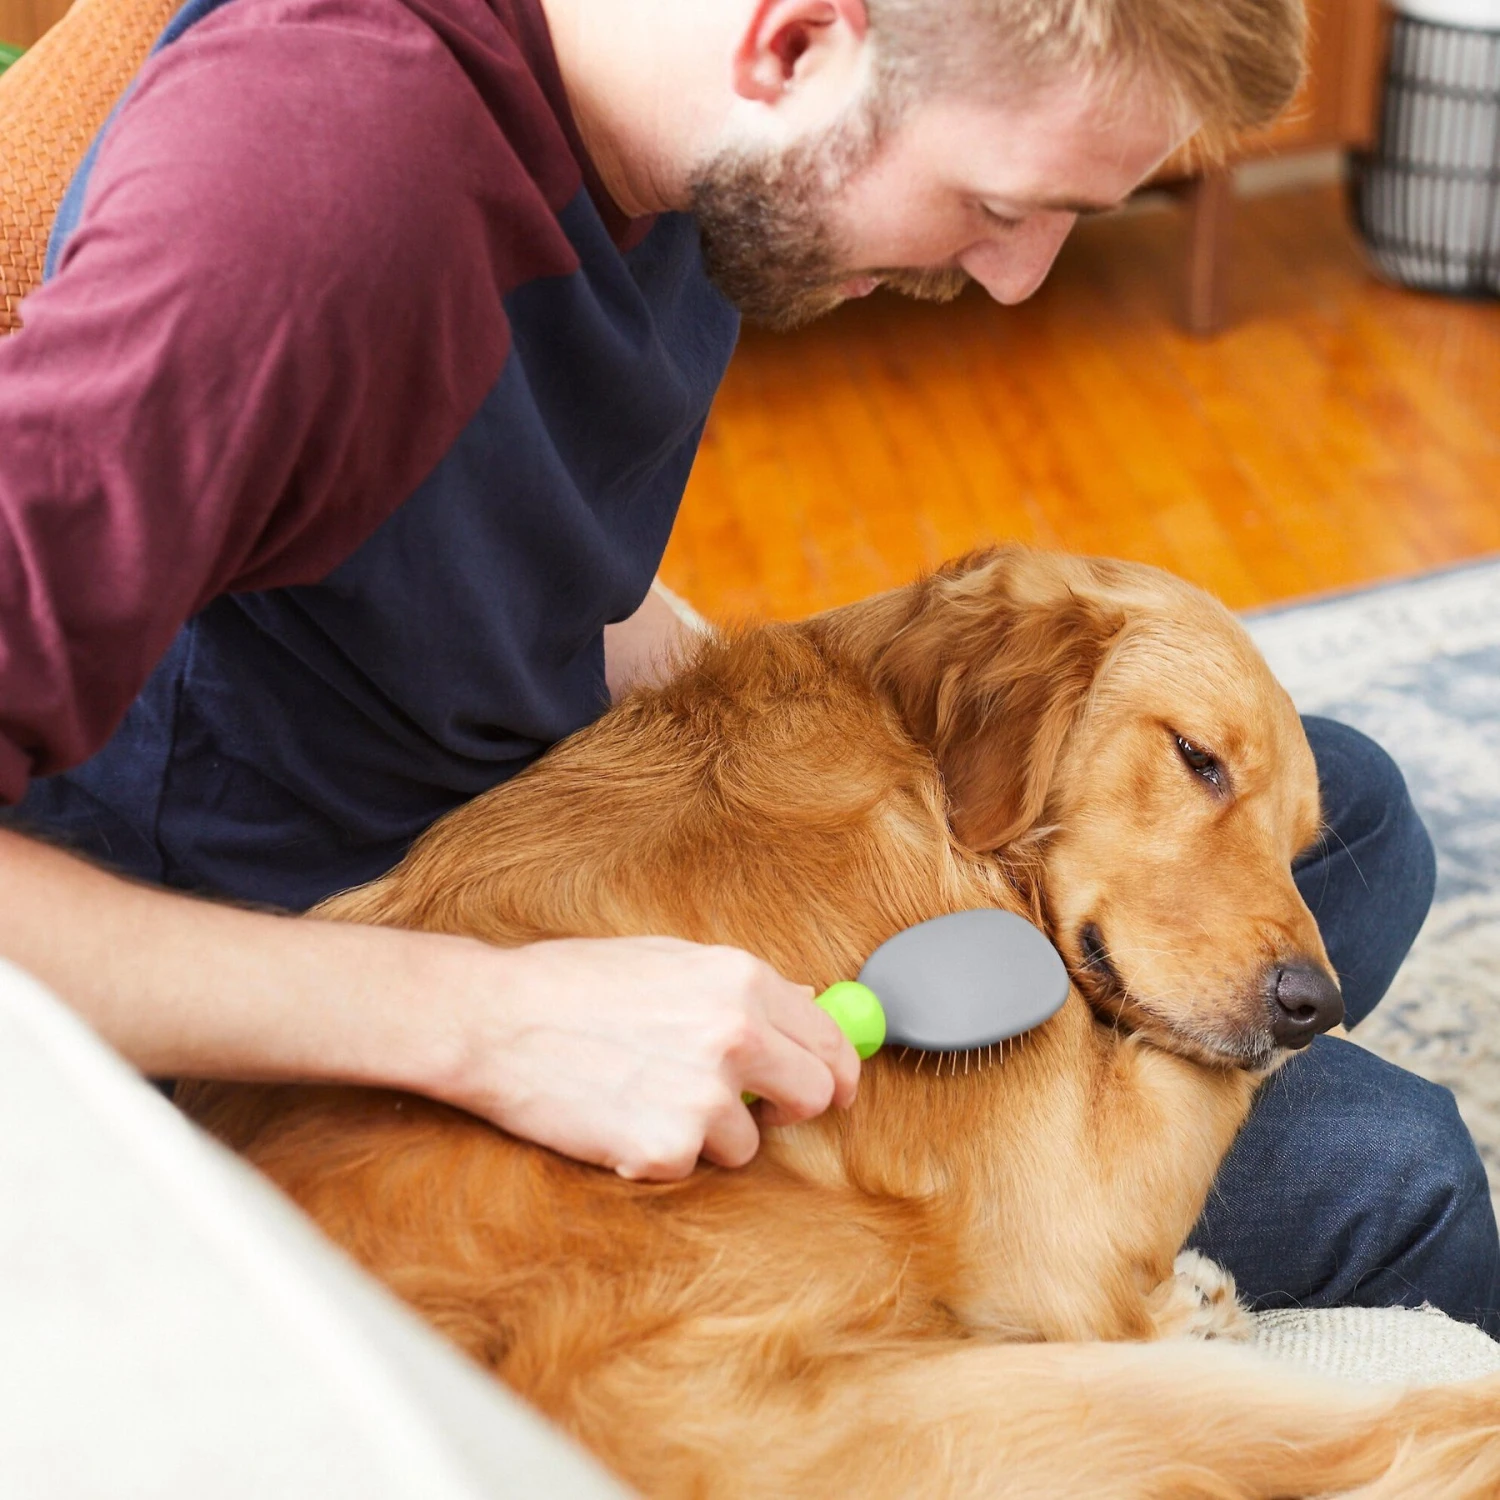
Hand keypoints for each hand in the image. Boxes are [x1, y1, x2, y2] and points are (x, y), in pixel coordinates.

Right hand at [436, 935, 859, 1180]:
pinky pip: (690, 1165)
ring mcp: (704, 1097)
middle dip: (789, 1107)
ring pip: (749, 1142)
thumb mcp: (667, 959)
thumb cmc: (574, 983)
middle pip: (814, 1096)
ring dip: (712, 1133)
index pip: (828, 1037)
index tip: (835, 1088)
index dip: (838, 1069)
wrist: (496, 1021)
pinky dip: (660, 1152)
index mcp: (742, 980)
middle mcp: (737, 1036)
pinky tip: (620, 1114)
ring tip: (649, 1095)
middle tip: (754, 1108)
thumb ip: (743, 987)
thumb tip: (806, 1002)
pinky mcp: (667, 1148)